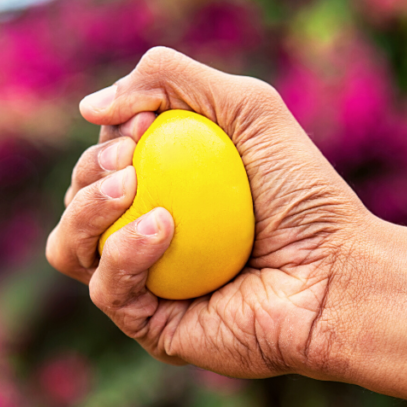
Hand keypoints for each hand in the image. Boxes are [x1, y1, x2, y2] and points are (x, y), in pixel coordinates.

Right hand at [46, 47, 377, 378]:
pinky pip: (107, 289)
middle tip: (131, 158)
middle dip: (89, 171)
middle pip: (76, 202)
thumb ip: (169, 79)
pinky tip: (162, 226)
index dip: (109, 138)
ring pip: (69, 248)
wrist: (337, 274)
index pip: (102, 161)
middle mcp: (146, 238)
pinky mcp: (151, 327)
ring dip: (87, 208)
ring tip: (130, 186)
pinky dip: (124, 251)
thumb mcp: (246, 108)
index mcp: (164, 191)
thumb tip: (89, 108)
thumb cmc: (302, 193)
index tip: (145, 125)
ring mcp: (146, 286)